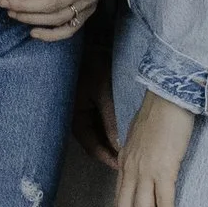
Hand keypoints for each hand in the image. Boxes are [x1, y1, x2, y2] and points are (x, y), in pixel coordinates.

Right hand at [71, 0, 122, 169]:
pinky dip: (113, 128)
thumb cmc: (93, 64)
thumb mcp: (103, 92)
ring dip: (113, 141)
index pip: (91, 147)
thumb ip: (110, 121)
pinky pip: (102, 122)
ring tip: (133, 149)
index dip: (107, 158)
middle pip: (96, 143)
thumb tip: (121, 148)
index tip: (124, 166)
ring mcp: (84, 109)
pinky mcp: (92, 102)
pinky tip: (128, 131)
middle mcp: (76, 116)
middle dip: (112, 152)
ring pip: (100, 133)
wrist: (90, 40)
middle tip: (132, 162)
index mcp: (74, 117)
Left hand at [112, 91, 196, 206]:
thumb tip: (139, 172)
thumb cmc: (159, 115)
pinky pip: (164, 201)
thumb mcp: (141, 140)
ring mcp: (146, 171)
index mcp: (125, 166)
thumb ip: (138, 158)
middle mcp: (130, 171)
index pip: (118, 205)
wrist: (169, 94)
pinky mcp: (165, 167)